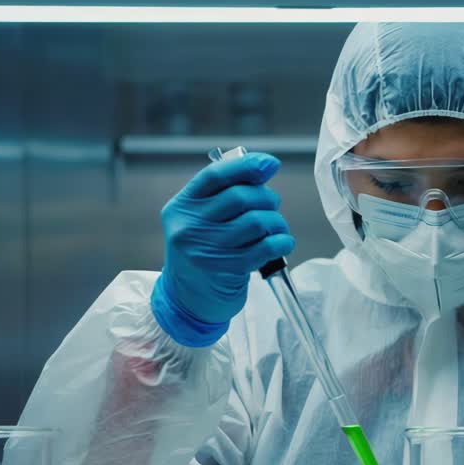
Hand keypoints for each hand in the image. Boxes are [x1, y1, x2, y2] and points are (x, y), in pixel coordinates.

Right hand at [150, 152, 294, 345]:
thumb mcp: (200, 220)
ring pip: (257, 221)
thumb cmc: (203, 252)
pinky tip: (282, 243)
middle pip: (241, 197)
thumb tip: (264, 166)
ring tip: (276, 228)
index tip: (270, 164)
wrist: (188, 300)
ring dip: (276, 222)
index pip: (215, 175)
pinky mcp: (226, 270)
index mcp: (182, 206)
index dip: (247, 165)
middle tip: (271, 207)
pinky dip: (282, 242)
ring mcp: (207, 250)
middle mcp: (189, 226)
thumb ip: (223, 194)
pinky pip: (265, 247)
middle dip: (266, 198)